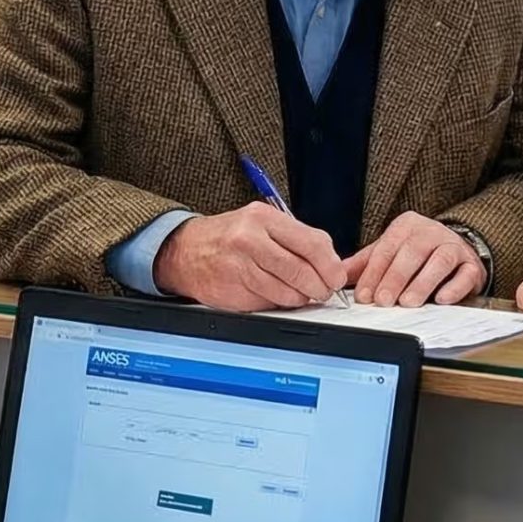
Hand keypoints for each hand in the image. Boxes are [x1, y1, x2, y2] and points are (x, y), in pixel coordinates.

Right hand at [155, 204, 347, 311]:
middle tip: (325, 291)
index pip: (312, 242)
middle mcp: (251, 238)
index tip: (337, 276)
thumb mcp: (261, 225)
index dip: (331, 265)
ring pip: (287, 290)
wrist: (185, 251)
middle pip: (301, 269)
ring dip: (301, 298)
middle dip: (320, 286)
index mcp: (264, 218)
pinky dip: (281, 303)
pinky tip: (278, 296)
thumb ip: (295, 240)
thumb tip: (330, 264)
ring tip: (301, 294)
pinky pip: (269, 302)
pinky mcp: (233, 288)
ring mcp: (240, 264)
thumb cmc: (230, 238)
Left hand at [347, 212, 483, 306]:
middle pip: (412, 252)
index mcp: (406, 226)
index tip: (364, 296)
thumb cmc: (417, 255)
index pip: (387, 248)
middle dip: (396, 278)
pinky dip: (454, 287)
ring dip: (423, 282)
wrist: (457, 250)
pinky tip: (442, 299)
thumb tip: (336, 276)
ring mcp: (454, 246)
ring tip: (409, 302)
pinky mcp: (472, 265)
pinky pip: (465, 274)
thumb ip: (364, 264)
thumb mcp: (388, 254)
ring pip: (440, 261)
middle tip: (384, 301)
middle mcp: (431, 232)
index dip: (374, 273)